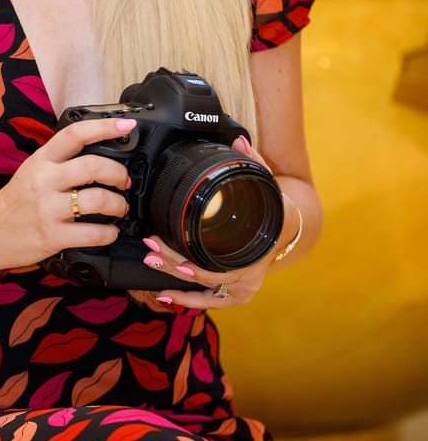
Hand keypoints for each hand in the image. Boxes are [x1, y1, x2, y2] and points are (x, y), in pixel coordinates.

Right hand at [0, 117, 134, 273]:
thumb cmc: (16, 202)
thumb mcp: (33, 170)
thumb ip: (61, 161)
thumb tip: (101, 155)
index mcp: (41, 160)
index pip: (75, 134)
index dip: (104, 127)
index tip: (126, 125)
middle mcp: (44, 181)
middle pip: (93, 166)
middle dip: (118, 173)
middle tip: (123, 181)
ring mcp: (48, 209)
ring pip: (98, 200)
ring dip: (119, 204)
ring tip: (119, 207)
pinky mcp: (53, 236)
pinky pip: (94, 233)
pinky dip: (110, 233)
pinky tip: (109, 231)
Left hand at [139, 135, 282, 310]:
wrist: (288, 231)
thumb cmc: (274, 209)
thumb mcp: (268, 184)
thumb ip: (254, 161)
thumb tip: (239, 139)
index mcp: (255, 255)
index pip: (222, 268)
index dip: (197, 266)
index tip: (177, 257)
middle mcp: (248, 278)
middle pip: (206, 280)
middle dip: (174, 265)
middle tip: (151, 248)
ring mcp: (240, 289)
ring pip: (203, 294)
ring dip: (174, 283)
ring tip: (152, 262)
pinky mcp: (232, 294)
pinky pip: (207, 301)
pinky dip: (185, 300)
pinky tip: (162, 294)